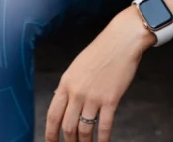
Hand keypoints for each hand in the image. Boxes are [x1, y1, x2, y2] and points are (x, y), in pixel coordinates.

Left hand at [45, 8, 154, 141]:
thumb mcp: (77, 67)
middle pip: (67, 126)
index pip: (53, 115)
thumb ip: (69, 86)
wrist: (121, 41)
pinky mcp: (110, 100)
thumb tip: (62, 103)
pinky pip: (103, 126)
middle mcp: (77, 92)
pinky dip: (102, 139)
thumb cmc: (100, 52)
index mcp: (66, 83)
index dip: (50, 134)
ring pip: (84, 130)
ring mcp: (93, 97)